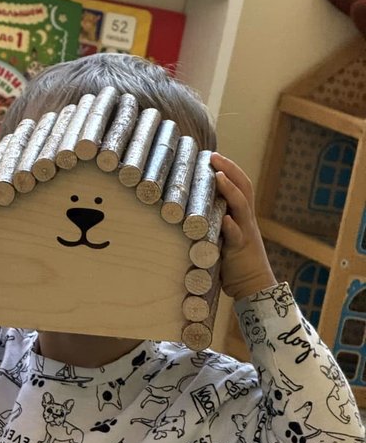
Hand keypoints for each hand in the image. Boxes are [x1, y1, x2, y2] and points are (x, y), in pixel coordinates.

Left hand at [210, 153, 276, 299]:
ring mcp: (245, 233)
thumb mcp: (224, 236)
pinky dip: (231, 226)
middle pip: (244, 188)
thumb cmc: (234, 262)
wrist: (254, 287)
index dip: (229, 169)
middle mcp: (246, 220)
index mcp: (242, 215)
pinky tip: (224, 218)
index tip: (213, 155)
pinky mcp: (240, 250)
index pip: (240, 185)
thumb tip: (189, 208)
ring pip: (242, 206)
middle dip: (230, 170)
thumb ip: (214, 221)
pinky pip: (236, 236)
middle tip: (213, 155)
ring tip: (218, 177)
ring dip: (230, 190)